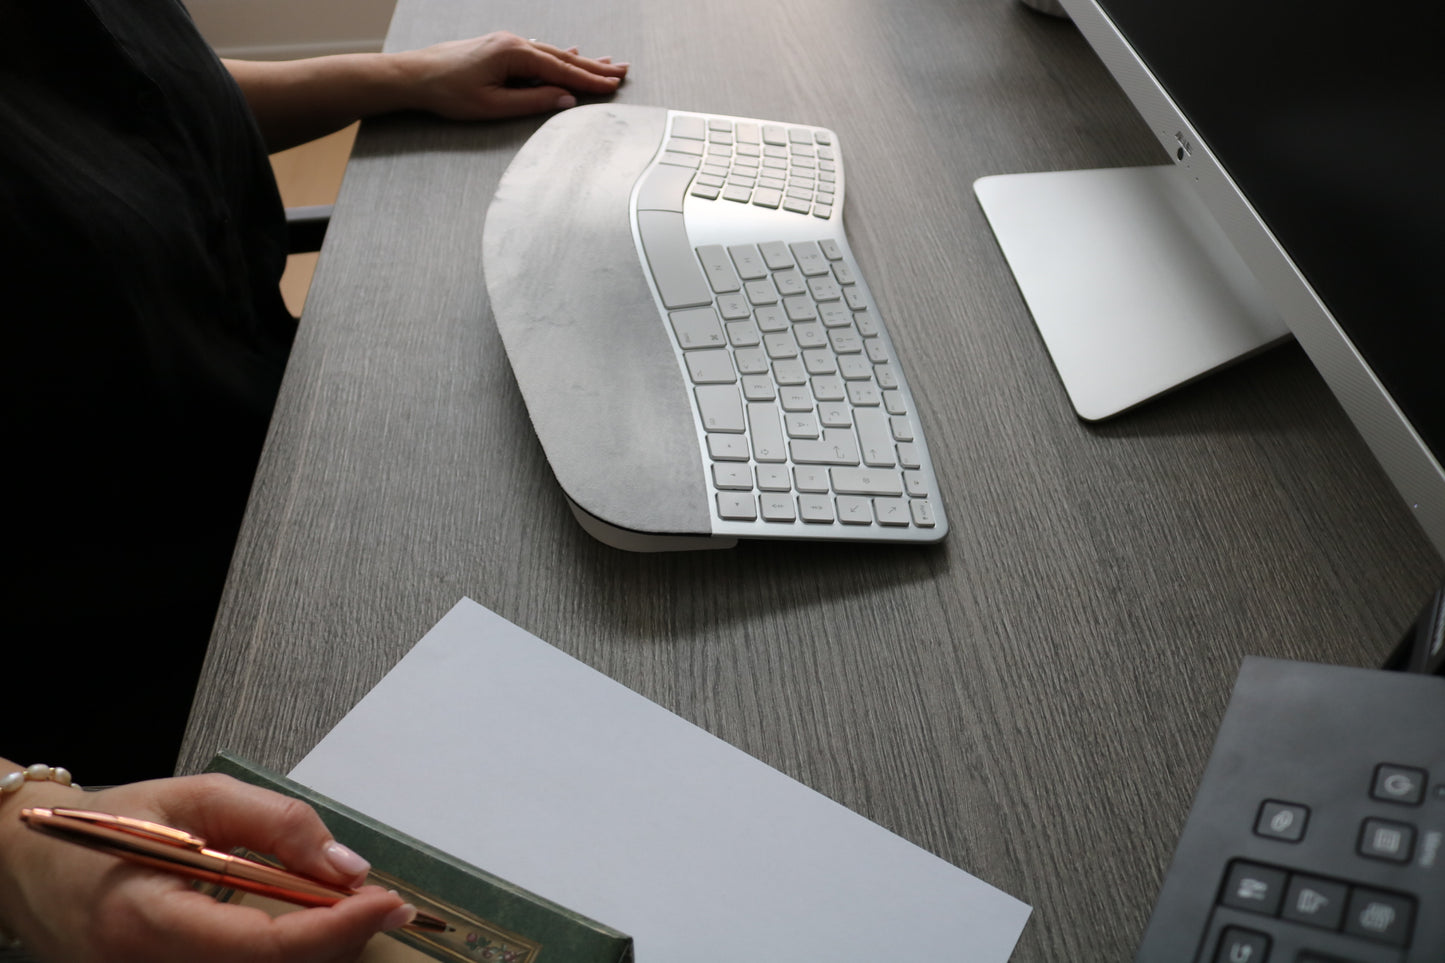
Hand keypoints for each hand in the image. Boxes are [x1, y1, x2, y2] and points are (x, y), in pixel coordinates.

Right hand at [0, 772, 413, 962]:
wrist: (35, 865)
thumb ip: (277, 824)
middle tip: (381, 903)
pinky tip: (308, 925)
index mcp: (148, 923)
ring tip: (347, 908)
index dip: (336, 928)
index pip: (264, 948)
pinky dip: (287, 954)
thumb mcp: (196, 798)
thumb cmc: (110, 825)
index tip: (387, 901)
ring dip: (318, 949)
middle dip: (339, 940)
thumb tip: (346, 864)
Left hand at [399, 32, 628, 119]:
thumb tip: (564, 100)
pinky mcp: (498, 49)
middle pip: (562, 57)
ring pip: (551, 54)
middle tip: (621, 71)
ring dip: (579, 61)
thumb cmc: (448, 92)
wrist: (414, 76)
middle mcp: (513, 42)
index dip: (590, 81)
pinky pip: (536, 52)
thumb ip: (533, 102)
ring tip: (604, 64)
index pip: (562, 69)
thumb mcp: (494, 105)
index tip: (613, 86)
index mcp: (514, 53)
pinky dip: (557, 56)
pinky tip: (568, 54)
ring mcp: (505, 43)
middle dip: (593, 67)